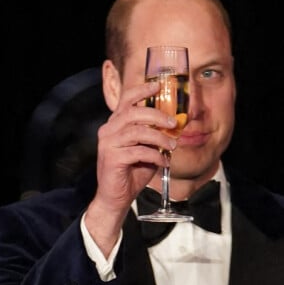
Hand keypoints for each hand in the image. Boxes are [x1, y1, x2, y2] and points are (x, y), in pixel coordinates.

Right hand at [84, 81, 177, 247]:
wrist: (115, 198)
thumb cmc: (131, 171)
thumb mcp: (145, 148)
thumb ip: (154, 134)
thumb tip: (175, 123)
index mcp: (115, 125)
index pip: (125, 101)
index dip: (141, 91)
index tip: (158, 87)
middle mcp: (108, 130)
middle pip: (133, 112)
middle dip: (157, 115)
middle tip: (173, 124)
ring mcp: (108, 144)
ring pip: (136, 131)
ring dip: (159, 137)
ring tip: (172, 146)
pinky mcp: (112, 158)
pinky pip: (138, 151)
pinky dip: (155, 155)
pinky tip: (163, 161)